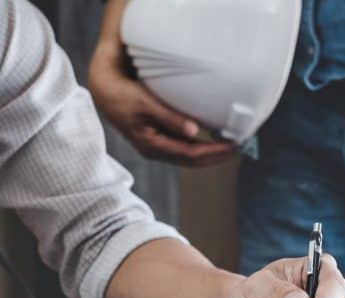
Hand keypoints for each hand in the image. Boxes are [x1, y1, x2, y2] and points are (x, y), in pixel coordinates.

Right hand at [87, 42, 234, 166]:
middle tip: (240, 147)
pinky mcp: (158, 137)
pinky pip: (184, 146)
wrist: (103, 91)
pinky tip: (212, 137)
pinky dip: (200, 144)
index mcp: (152, 145)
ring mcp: (157, 145)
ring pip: (189, 155)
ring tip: (231, 144)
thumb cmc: (122, 95)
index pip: (190, 155)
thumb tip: (194, 132)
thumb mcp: (145, 104)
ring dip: (210, 151)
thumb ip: (169, 118)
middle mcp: (155, 150)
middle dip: (216, 156)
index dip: (214, 153)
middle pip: (192, 160)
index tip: (233, 146)